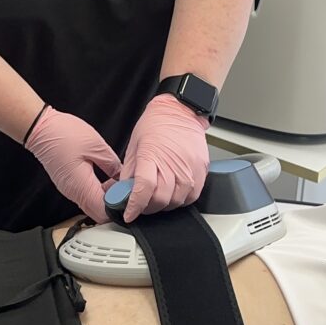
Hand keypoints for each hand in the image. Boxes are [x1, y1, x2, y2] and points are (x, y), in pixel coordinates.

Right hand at [24, 106, 121, 222]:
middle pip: (97, 212)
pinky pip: (85, 196)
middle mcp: (74, 193)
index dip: (119, 207)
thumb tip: (122, 177)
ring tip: (115, 180)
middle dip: (114, 204)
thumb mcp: (96, 145)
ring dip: (105, 197)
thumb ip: (112, 164)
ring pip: (92, 205)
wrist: (41, 129)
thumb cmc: (64, 134)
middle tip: (124, 187)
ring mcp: (69, 190)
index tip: (128, 194)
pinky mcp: (68, 184)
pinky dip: (97, 192)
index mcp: (81, 186)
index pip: (104, 212)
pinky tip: (104, 178)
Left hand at [119, 94, 209, 222]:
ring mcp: (190, 167)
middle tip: (141, 205)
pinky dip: (181, 200)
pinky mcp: (201, 170)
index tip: (129, 213)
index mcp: (152, 155)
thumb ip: (129, 172)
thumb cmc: (156, 124)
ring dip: (165, 205)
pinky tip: (173, 194)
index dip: (135, 206)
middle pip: (161, 199)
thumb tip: (124, 192)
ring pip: (177, 201)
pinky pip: (193, 196)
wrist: (180, 111)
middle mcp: (173, 163)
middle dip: (148, 208)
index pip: (144, 189)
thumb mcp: (134, 145)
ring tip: (158, 198)